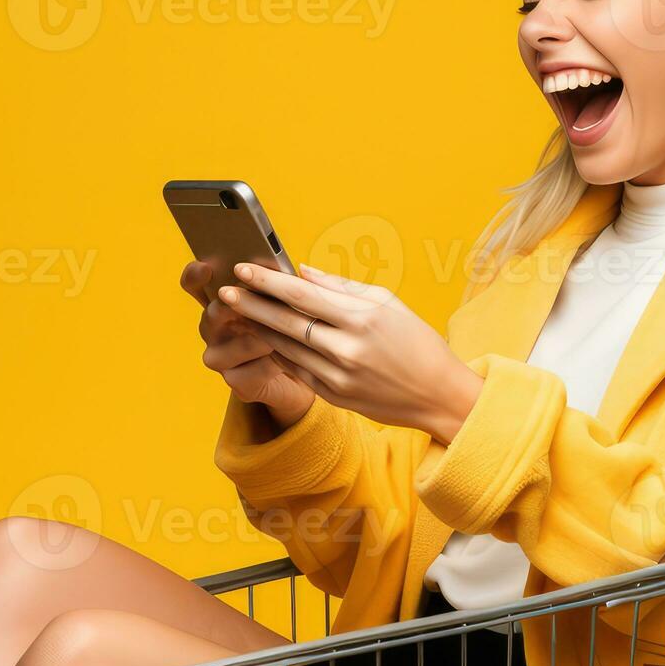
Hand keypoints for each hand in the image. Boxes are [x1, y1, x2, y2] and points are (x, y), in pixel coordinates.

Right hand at [180, 261, 316, 429]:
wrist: (305, 372)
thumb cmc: (292, 329)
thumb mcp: (284, 303)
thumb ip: (275, 287)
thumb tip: (280, 270)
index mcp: (219, 303)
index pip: (194, 284)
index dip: (195, 275)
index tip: (207, 268)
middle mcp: (212, 330)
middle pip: (214, 312)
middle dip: (240, 305)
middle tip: (261, 299)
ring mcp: (220, 358)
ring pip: (240, 343)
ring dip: (268, 337)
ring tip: (290, 331)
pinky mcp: (237, 383)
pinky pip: (257, 369)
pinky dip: (278, 362)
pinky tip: (294, 358)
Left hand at [218, 263, 481, 442]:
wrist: (438, 395)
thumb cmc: (417, 342)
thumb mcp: (387, 303)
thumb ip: (341, 287)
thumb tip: (302, 272)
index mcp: (361, 318)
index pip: (301, 295)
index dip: (267, 281)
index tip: (243, 268)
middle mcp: (346, 349)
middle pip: (285, 322)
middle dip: (251, 304)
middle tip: (225, 291)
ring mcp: (338, 377)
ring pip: (285, 348)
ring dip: (258, 330)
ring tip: (237, 313)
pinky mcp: (334, 397)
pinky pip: (296, 371)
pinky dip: (278, 353)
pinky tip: (262, 340)